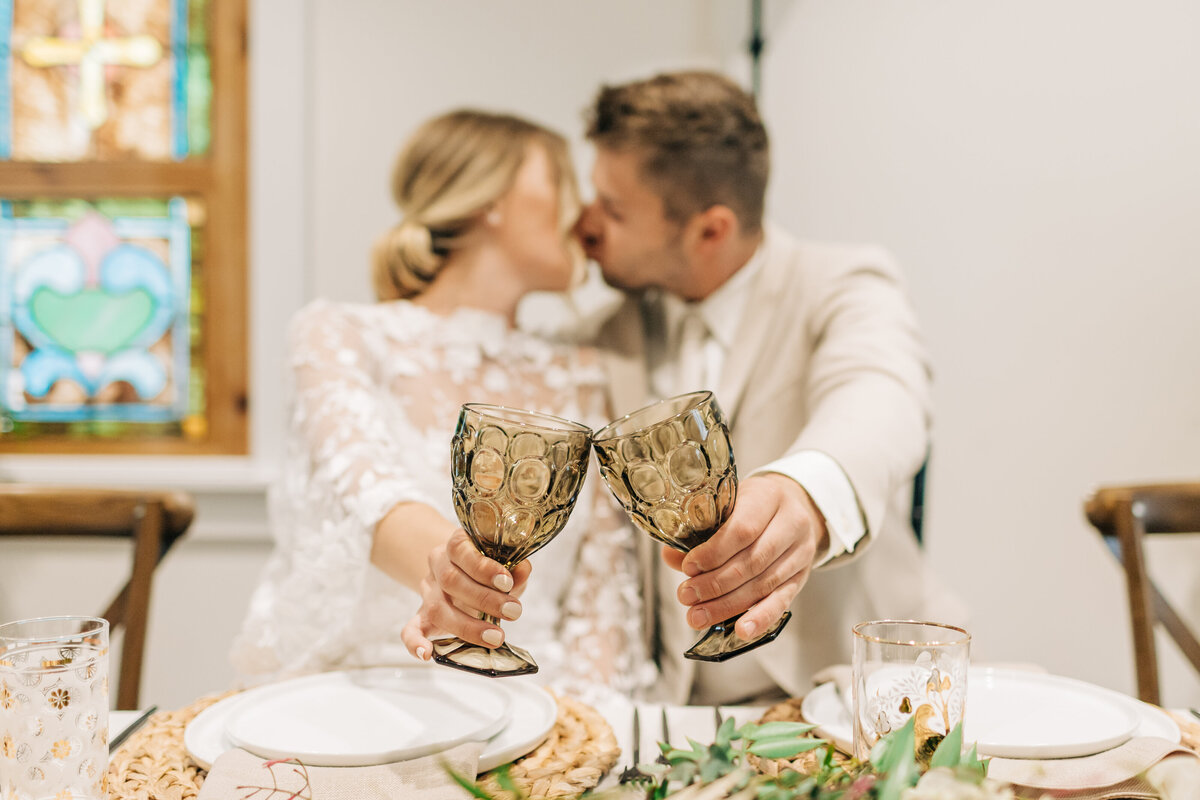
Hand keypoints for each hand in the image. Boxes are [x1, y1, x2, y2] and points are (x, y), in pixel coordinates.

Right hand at [402, 528, 531, 660]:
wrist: (463, 572)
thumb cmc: (489, 570)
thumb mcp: (505, 564)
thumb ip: (514, 568)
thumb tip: (523, 570)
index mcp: (456, 545)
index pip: (461, 550)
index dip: (483, 567)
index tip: (507, 583)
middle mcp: (437, 566)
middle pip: (450, 580)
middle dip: (484, 599)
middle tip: (513, 612)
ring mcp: (428, 592)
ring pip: (436, 608)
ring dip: (467, 625)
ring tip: (496, 637)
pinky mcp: (422, 616)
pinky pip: (410, 629)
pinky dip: (414, 643)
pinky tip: (427, 654)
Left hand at [662, 473, 828, 639]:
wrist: (795, 507)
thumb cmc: (753, 505)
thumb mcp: (729, 505)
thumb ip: (700, 530)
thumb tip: (671, 557)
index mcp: (769, 497)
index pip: (743, 529)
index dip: (713, 553)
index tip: (689, 568)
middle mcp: (791, 524)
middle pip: (752, 561)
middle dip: (715, 584)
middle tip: (686, 596)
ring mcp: (800, 552)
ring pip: (763, 584)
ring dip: (727, 604)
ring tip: (698, 616)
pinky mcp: (801, 577)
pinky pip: (782, 602)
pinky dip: (760, 618)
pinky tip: (741, 631)